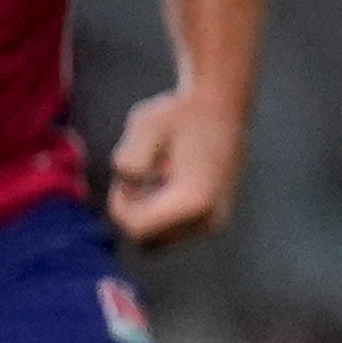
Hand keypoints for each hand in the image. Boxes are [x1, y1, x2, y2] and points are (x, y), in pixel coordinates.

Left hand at [108, 88, 242, 248]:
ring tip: (154, 176)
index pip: (137, 229)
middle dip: (134, 212)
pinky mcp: (217, 216)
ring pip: (162, 238)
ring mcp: (216, 220)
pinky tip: (168, 180)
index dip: (120, 204)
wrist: (221, 102)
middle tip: (139, 177)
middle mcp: (210, 218)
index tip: (125, 177)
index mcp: (193, 201)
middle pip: (149, 240)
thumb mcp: (143, 126)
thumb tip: (129, 183)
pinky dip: (162, 212)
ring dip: (148, 213)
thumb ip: (128, 159)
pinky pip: (176, 229)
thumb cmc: (180, 111)